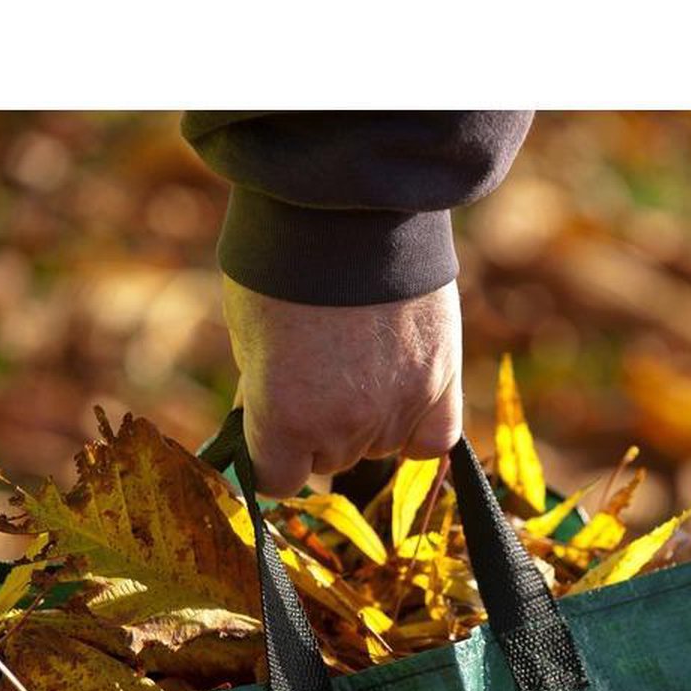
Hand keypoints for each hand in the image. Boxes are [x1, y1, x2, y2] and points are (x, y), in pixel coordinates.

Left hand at [223, 274, 463, 497]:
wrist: (347, 209)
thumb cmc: (283, 268)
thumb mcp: (249, 337)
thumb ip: (262, 393)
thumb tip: (265, 419)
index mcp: (284, 420)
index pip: (275, 481)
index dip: (267, 457)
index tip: (266, 436)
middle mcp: (344, 427)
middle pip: (329, 461)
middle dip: (317, 430)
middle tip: (316, 376)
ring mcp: (397, 408)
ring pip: (377, 447)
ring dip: (365, 422)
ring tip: (359, 363)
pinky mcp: (441, 384)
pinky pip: (431, 441)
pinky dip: (416, 430)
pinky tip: (401, 401)